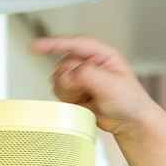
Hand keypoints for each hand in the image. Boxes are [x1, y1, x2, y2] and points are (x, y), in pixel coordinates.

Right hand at [28, 35, 159, 136]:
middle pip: (63, 65)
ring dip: (69, 92)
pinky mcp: (74, 89)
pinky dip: (68, 99)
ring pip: (57, 79)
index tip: (35, 46)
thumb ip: (88, 76)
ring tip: (89, 97)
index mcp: (101, 53)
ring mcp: (80, 76)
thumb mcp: (112, 86)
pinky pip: (58, 91)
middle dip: (71, 81)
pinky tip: (84, 102)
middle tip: (88, 91)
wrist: (129, 121)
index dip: (53, 44)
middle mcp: (88, 62)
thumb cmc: (130, 101)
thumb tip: (67, 75)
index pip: (73, 44)